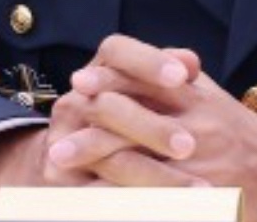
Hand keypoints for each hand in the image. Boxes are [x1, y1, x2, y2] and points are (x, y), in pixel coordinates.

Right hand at [0, 42, 203, 201]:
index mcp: (94, 73)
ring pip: (105, 157)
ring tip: (196, 190)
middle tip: (190, 146)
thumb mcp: (145, 93)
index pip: (115, 52)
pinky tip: (172, 209)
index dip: (147, 61)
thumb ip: (164, 75)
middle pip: (108, 106)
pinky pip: (99, 196)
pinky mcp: (60, 185)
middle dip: (151, 127)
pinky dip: (137, 202)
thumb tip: (192, 63)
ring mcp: (60, 145)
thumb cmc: (128, 122)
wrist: (75, 164)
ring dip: (153, 175)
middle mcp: (72, 104)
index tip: (183, 77)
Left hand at [51, 34, 256, 221]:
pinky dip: (120, 206)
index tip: (78, 85)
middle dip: (92, 139)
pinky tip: (92, 208)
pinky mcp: (200, 201)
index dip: (109, 81)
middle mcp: (196, 127)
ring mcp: (197, 167)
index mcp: (195, 95)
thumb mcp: (209, 95)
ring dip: (97, 180)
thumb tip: (130, 60)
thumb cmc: (237, 130)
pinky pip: (151, 204)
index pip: (145, 80)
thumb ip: (176, 77)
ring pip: (136, 171)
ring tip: (67, 189)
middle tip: (56, 149)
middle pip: (134, 126)